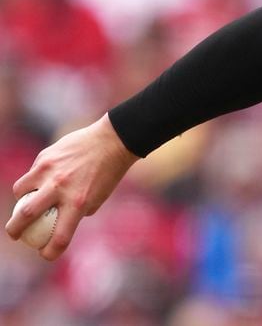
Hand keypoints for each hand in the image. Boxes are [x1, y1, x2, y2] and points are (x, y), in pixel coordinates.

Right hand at [5, 113, 137, 259]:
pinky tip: (39, 182)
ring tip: (25, 204)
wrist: (113, 141)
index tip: (45, 254)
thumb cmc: (108, 173)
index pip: (60, 237)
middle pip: (26, 216)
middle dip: (15, 231)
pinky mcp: (44, 157)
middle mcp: (61, 188)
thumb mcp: (98, 198)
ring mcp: (50, 171)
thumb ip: (78, 210)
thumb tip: (60, 221)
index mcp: (78, 203)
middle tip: (16, 235)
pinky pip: (30, 174)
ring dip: (19, 202)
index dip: (50, 252)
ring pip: (20, 192)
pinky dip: (31, 182)